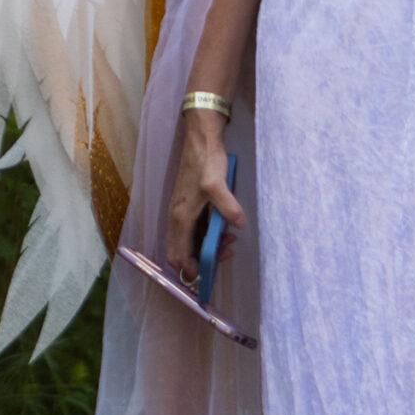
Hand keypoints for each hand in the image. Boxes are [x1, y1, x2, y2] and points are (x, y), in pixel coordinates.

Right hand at [165, 107, 245, 286]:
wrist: (200, 140)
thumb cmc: (206, 161)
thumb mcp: (217, 184)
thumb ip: (227, 206)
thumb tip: (239, 226)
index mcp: (180, 217)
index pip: (178, 255)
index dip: (190, 269)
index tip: (208, 274)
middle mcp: (176, 217)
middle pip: (180, 252)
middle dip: (200, 260)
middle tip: (225, 253)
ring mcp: (181, 211)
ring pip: (188, 241)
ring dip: (205, 247)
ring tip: (229, 240)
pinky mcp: (187, 205)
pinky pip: (193, 230)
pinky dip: (206, 236)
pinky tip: (223, 229)